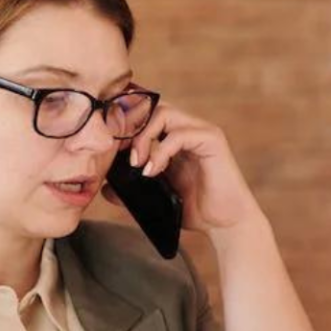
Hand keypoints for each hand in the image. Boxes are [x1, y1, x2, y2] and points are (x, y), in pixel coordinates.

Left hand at [115, 101, 262, 235]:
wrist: (225, 224)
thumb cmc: (193, 209)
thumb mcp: (155, 196)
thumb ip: (132, 189)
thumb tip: (106, 187)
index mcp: (174, 137)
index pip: (146, 115)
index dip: (125, 126)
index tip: (111, 150)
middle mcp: (188, 128)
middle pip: (151, 107)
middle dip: (131, 129)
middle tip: (124, 157)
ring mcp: (201, 132)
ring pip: (163, 113)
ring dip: (143, 137)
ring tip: (137, 165)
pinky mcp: (212, 140)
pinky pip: (178, 134)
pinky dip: (160, 151)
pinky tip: (152, 171)